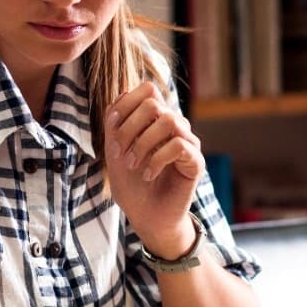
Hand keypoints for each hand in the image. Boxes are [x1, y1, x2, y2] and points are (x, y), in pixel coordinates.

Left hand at [105, 81, 202, 256]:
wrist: (146, 217)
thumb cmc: (132, 185)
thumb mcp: (115, 150)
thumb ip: (115, 123)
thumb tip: (121, 95)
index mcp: (156, 119)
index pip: (148, 89)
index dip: (126, 104)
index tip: (111, 129)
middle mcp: (175, 126)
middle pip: (155, 103)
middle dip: (130, 127)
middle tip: (119, 153)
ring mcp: (188, 142)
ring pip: (169, 121)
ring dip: (143, 143)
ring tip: (133, 165)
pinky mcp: (196, 162)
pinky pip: (179, 145)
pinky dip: (157, 159)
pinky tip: (148, 175)